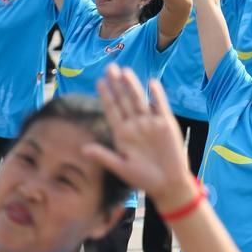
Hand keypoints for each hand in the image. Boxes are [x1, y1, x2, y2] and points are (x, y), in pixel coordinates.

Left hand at [83, 65, 192, 203]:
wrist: (168, 184)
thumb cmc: (144, 178)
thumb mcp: (121, 168)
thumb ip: (104, 156)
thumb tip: (83, 149)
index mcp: (122, 134)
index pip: (112, 110)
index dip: (106, 96)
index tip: (99, 81)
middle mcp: (135, 125)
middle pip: (124, 100)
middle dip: (117, 84)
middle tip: (109, 67)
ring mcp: (150, 123)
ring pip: (139, 100)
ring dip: (132, 86)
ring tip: (125, 71)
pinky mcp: (166, 124)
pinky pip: (160, 106)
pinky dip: (157, 95)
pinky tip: (151, 83)